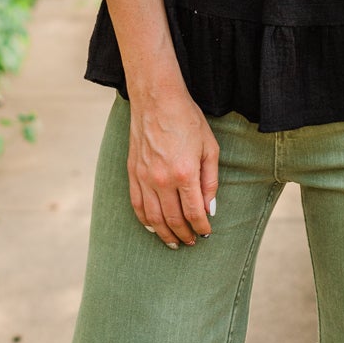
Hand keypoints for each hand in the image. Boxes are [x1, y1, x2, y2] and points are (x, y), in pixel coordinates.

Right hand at [126, 85, 218, 246]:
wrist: (157, 100)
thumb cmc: (187, 120)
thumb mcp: (210, 148)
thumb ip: (210, 181)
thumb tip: (210, 209)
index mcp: (184, 174)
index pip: (194, 212)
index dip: (202, 227)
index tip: (206, 233)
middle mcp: (162, 180)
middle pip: (173, 219)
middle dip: (184, 234)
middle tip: (192, 242)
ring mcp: (144, 177)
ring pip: (153, 217)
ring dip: (164, 234)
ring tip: (174, 242)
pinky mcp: (132, 172)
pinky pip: (136, 204)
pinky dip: (144, 220)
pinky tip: (153, 227)